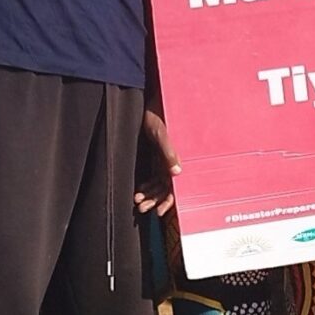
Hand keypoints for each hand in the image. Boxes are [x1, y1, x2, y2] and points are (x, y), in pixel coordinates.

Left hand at [135, 101, 179, 216]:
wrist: (149, 103)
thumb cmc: (156, 115)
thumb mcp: (161, 133)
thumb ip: (168, 151)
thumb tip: (176, 172)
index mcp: (175, 158)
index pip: (175, 186)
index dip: (168, 200)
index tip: (159, 211)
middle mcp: (171, 162)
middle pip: (165, 189)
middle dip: (155, 200)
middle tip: (141, 208)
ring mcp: (163, 160)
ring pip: (158, 185)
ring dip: (150, 195)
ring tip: (138, 202)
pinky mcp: (156, 157)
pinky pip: (153, 176)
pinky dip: (147, 186)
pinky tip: (139, 191)